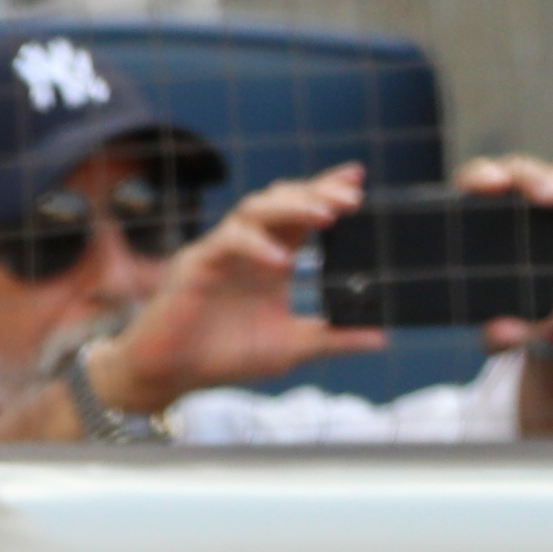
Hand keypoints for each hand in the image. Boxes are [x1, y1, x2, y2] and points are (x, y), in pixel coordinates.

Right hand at [84, 163, 388, 414]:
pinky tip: (281, 260)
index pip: (302, 214)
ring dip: (291, 208)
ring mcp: (221, 251)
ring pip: (254, 210)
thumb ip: (333, 338)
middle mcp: (248, 248)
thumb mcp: (290, 347)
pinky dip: (255, 246)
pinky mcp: (197, 263)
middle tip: (352, 196)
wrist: (170, 374)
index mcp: (272, 259)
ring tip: (325, 214)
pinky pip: (228, 243)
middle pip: (281, 201)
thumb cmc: (225, 355)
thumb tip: (382, 336)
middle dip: (316, 193)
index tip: (359, 177)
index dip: (326, 191)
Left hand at [456, 154, 552, 346]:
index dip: (480, 177)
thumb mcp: (515, 322)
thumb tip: (496, 336)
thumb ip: (502, 334)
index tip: (490, 185)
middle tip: (548, 194)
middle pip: (518, 171)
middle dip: (531, 178)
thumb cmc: (528, 302)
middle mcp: (517, 197)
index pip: (475, 181)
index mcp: (485, 214)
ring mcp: (552, 196)